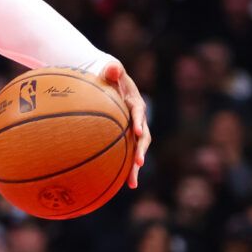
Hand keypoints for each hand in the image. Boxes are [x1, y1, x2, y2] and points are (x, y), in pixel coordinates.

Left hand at [99, 59, 151, 187]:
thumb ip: (112, 70)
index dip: (139, 122)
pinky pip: (125, 154)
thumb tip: (112, 67)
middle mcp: (138, 119)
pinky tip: (119, 185)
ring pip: (136, 149)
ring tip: (132, 183)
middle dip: (141, 150)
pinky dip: (124, 168)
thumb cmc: (108, 77)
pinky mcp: (126, 138)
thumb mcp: (110, 71)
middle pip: (143, 137)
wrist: (110, 84)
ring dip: (134, 166)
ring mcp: (133, 130)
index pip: (138, 113)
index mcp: (135, 102)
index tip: (138, 132)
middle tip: (139, 163)